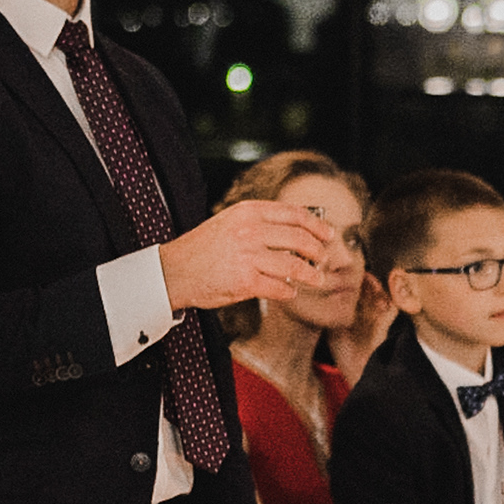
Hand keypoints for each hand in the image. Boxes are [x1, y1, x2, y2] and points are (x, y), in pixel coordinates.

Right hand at [156, 200, 331, 311]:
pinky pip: (280, 288)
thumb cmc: (203, 247)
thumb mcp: (231, 220)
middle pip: (300, 239)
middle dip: (318, 251)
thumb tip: (296, 227)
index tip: (329, 234)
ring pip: (295, 266)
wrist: (174, 270)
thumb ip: (260, 220)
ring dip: (311, 275)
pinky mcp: (245, 282)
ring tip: (317, 279)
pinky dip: (289, 291)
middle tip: (323, 259)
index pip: (295, 214)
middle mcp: (250, 230)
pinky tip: (290, 292)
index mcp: (248, 211)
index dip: (318, 225)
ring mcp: (248, 256)